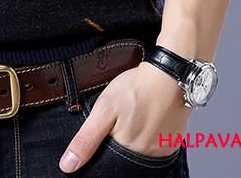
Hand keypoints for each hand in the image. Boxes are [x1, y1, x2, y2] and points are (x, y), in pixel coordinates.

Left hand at [59, 61, 191, 171]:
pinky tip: (145, 119)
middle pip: (123, 156)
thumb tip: (67, 165)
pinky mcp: (172, 144)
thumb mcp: (104, 109)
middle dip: (118, 141)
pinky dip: (148, 137)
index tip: (105, 132)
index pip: (107, 162)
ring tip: (133, 117)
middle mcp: (145, 158)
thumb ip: (86, 139)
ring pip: (139, 152)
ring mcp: (161, 151)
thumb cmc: (136, 89)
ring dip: (133, 140)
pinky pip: (154, 146)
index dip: (102, 148)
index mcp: (126, 151)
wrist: (169, 75)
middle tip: (121, 118)